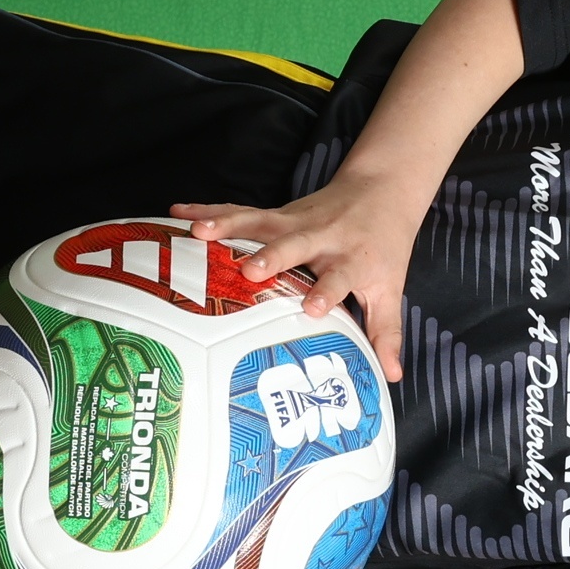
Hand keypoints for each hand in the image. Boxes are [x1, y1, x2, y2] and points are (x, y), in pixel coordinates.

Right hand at [170, 165, 426, 379]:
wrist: (380, 193)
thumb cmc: (382, 249)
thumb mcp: (390, 289)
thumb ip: (385, 331)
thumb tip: (390, 375)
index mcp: (350, 261)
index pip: (338, 279)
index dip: (326, 292)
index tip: (311, 308)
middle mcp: (321, 238)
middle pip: (295, 245)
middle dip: (273, 255)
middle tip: (251, 270)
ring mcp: (295, 222)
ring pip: (259, 222)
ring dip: (229, 225)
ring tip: (198, 232)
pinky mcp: (276, 213)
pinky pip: (239, 211)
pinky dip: (210, 210)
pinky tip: (179, 211)